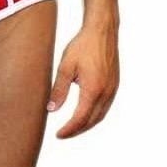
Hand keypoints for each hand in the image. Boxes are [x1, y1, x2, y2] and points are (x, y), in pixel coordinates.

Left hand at [46, 23, 119, 138]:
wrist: (102, 31)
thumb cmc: (83, 45)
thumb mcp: (66, 66)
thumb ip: (59, 89)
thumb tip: (51, 110)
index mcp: (93, 90)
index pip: (80, 119)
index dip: (69, 130)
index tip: (58, 135)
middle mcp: (106, 93)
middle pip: (91, 121)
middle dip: (77, 130)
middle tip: (63, 134)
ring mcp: (112, 90)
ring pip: (100, 116)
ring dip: (87, 124)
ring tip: (73, 127)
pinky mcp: (115, 85)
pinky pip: (105, 107)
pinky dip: (95, 115)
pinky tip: (86, 112)